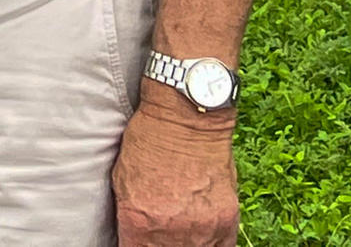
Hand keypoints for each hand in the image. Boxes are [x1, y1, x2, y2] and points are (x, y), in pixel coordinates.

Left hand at [112, 94, 237, 244]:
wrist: (187, 117)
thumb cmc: (150, 140)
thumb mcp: (123, 179)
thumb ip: (129, 215)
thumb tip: (133, 237)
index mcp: (139, 220)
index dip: (134, 245)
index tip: (137, 240)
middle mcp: (171, 230)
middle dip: (157, 245)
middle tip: (158, 233)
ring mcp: (203, 228)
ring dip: (184, 244)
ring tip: (180, 232)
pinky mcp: (227, 220)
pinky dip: (211, 244)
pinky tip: (202, 236)